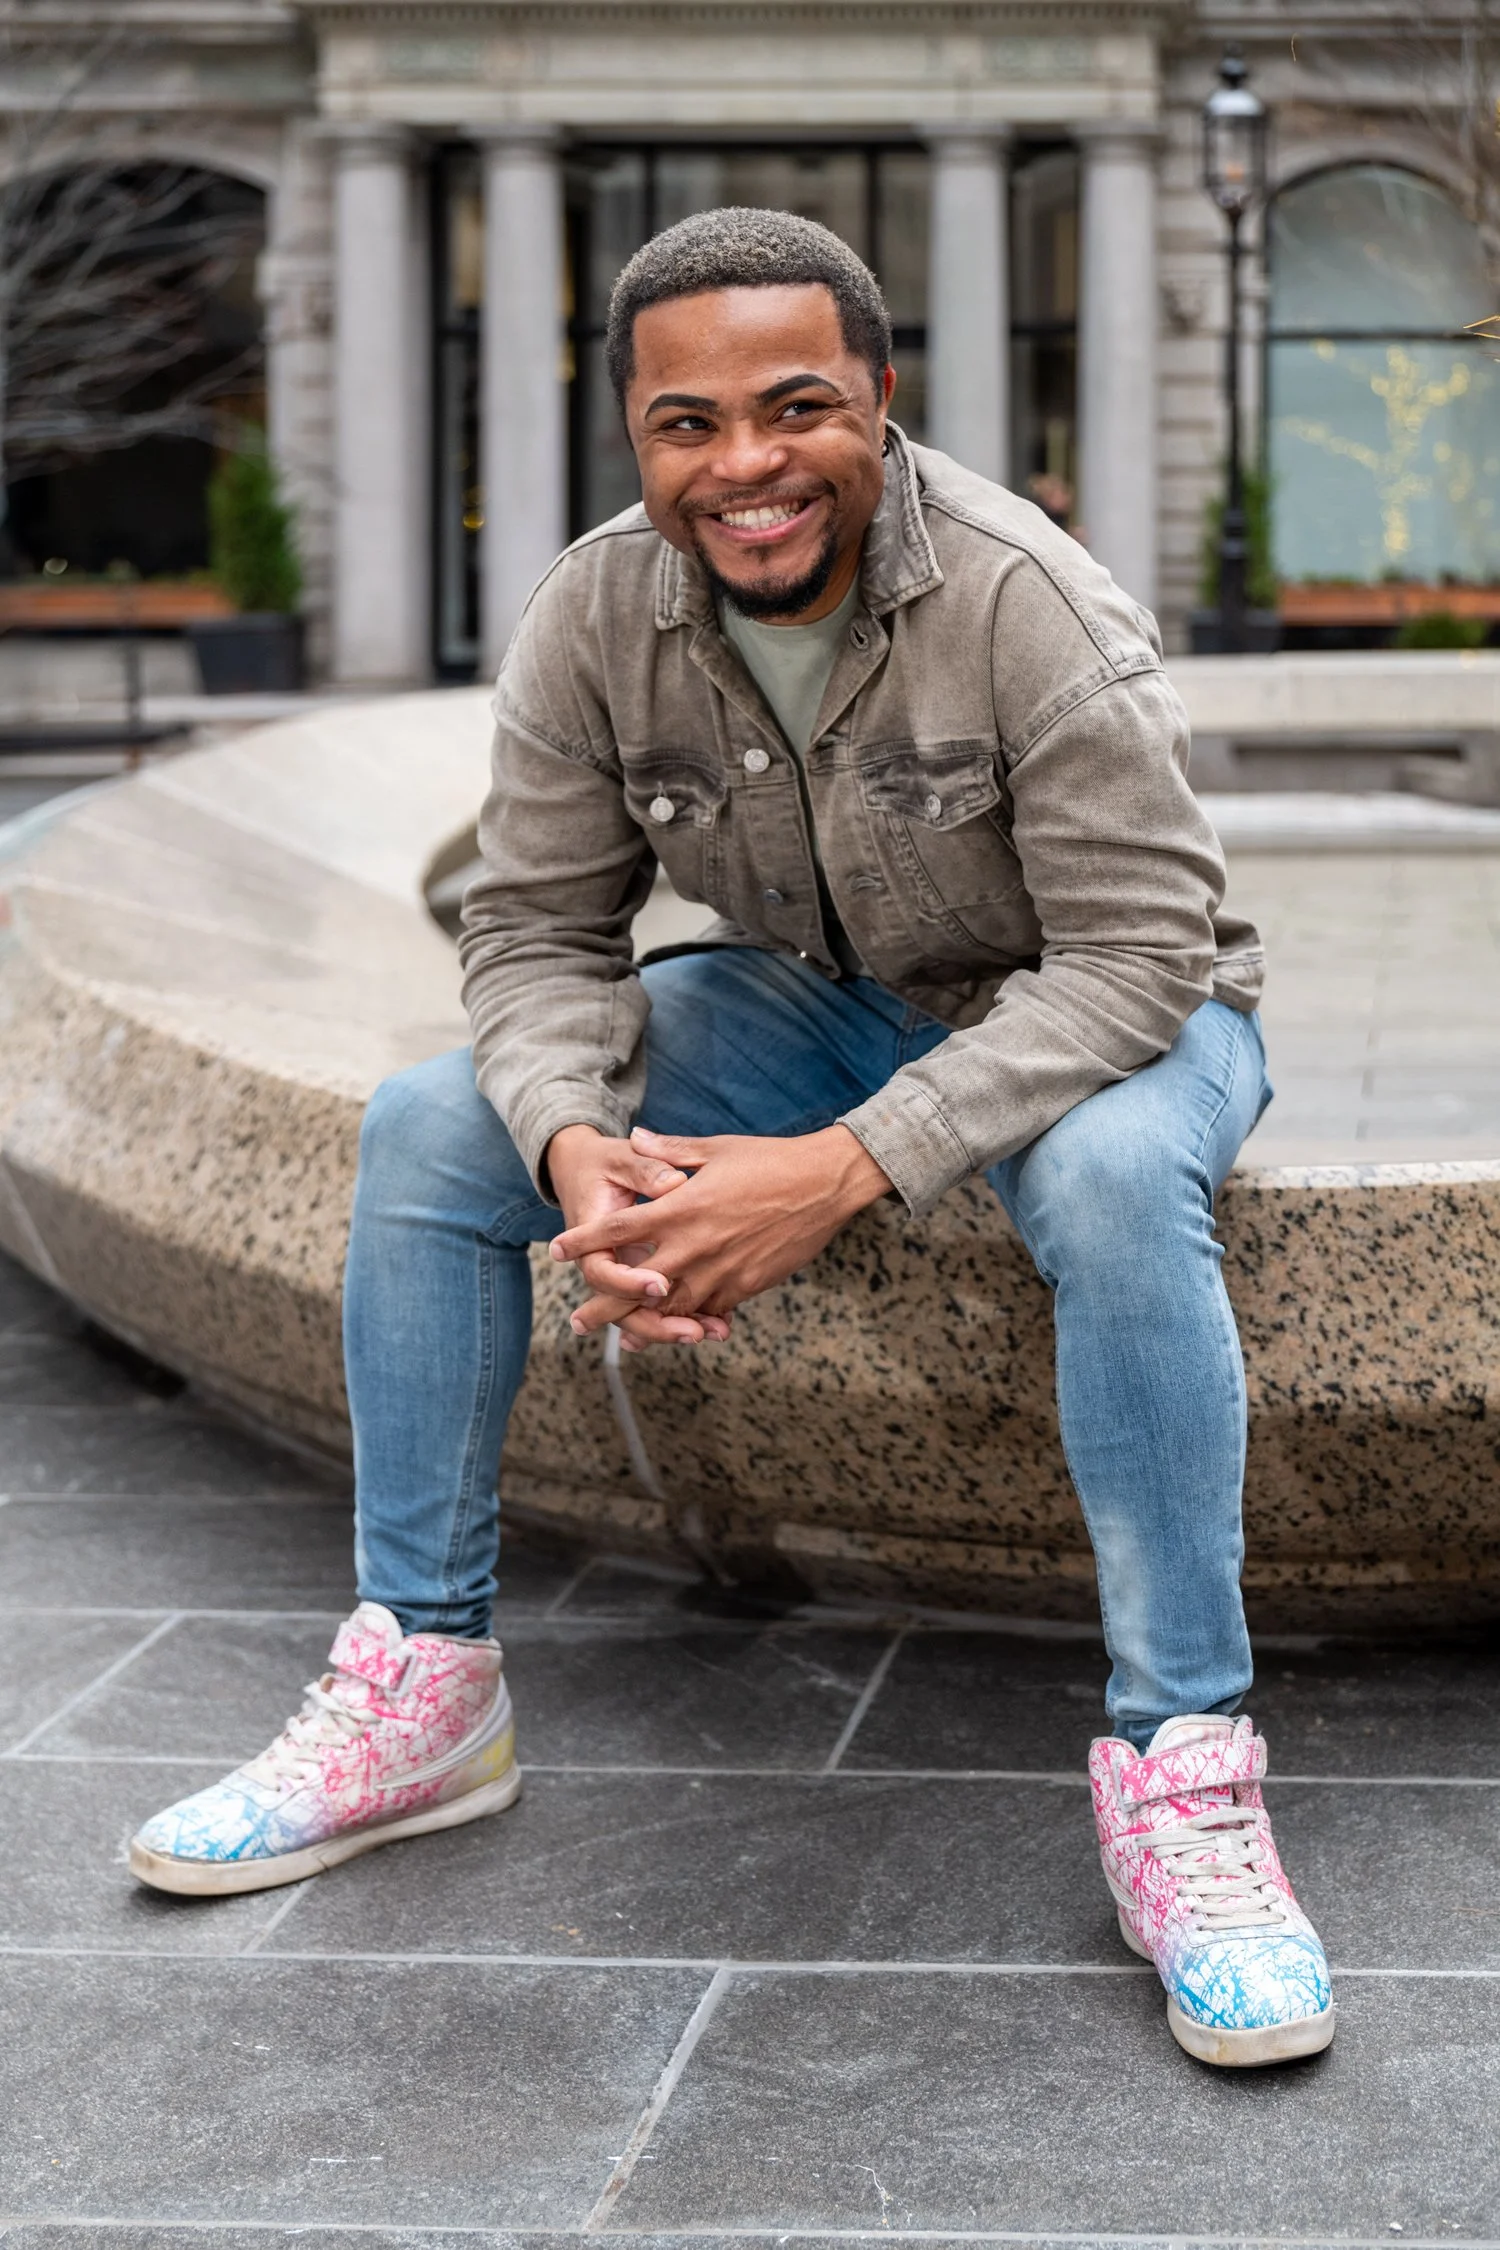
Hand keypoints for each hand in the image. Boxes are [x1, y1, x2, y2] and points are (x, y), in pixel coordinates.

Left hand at [550, 1123, 890, 1346]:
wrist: (824, 1184)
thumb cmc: (769, 1160)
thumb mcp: (715, 1149)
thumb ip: (670, 1152)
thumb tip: (635, 1138)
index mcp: (682, 1208)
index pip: (619, 1230)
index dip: (585, 1242)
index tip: (557, 1252)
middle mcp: (695, 1245)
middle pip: (637, 1285)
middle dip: (604, 1306)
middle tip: (577, 1322)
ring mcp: (721, 1271)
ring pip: (673, 1308)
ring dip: (646, 1325)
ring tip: (623, 1339)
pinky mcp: (746, 1286)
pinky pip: (710, 1310)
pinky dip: (691, 1321)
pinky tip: (678, 1330)